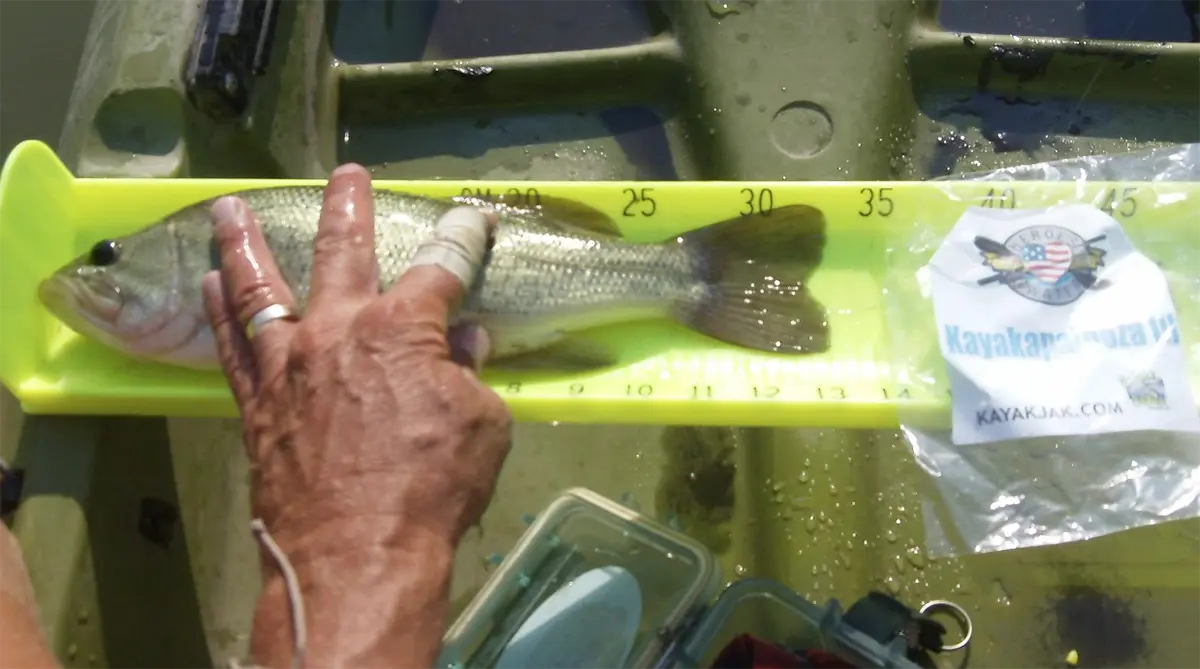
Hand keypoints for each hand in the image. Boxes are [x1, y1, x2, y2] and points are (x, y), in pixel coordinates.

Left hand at [203, 165, 512, 667]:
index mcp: (403, 328)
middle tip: (345, 174)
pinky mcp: (255, 404)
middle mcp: (337, 330)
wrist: (353, 555)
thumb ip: (471, 376)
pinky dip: (219, 312)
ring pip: (260, 287)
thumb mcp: (482, 426)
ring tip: (228, 208)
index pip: (441, 267)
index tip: (473, 217)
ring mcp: (288, 364)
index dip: (463, 238)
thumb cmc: (431, 489)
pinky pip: (231, 347)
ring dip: (244, 243)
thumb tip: (465, 345)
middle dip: (348, 206)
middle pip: (342, 252)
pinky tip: (208, 284)